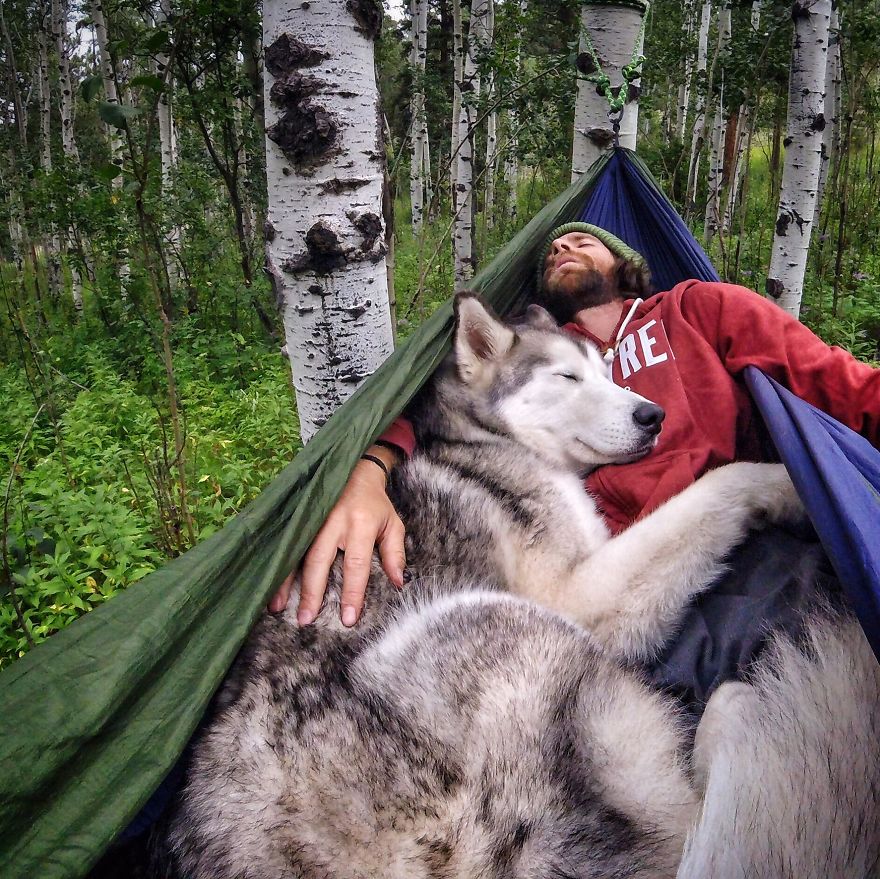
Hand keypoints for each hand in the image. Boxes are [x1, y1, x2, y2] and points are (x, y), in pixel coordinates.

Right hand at [268, 447, 405, 625]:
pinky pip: (287, 543)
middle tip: (305, 620)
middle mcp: (333, 521)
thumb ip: (395, 553)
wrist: (354, 470)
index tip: (348, 618)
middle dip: (312, 592)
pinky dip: (277, 564)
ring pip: (297, 552)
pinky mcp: (299, 516)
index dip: (352, 593)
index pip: (356, 564)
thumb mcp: (393, 524)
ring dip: (285, 581)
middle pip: (320, 560)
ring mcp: (313, 517)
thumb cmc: (375, 504)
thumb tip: (397, 583)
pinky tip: (269, 583)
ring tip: (277, 607)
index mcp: (361, 523)